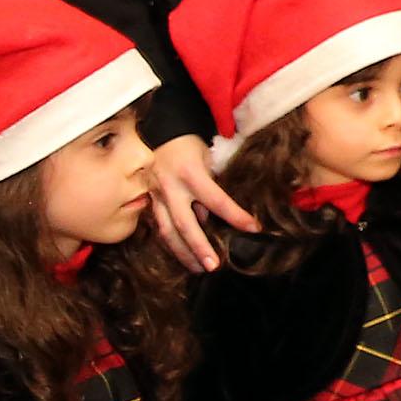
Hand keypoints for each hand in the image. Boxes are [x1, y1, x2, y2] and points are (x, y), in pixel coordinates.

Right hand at [148, 134, 258, 272]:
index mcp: (189, 173)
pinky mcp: (147, 201)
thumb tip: (219, 215)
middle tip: (214, 266)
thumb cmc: (190, 144)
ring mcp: (155, 196)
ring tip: (198, 268)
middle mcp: (169, 187)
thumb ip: (213, 186)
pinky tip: (182, 255)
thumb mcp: (207, 158)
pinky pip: (158, 227)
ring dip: (183, 253)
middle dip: (199, 248)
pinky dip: (171, 243)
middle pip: (185, 224)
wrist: (158, 132)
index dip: (236, 216)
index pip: (216, 200)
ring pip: (167, 231)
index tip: (254, 228)